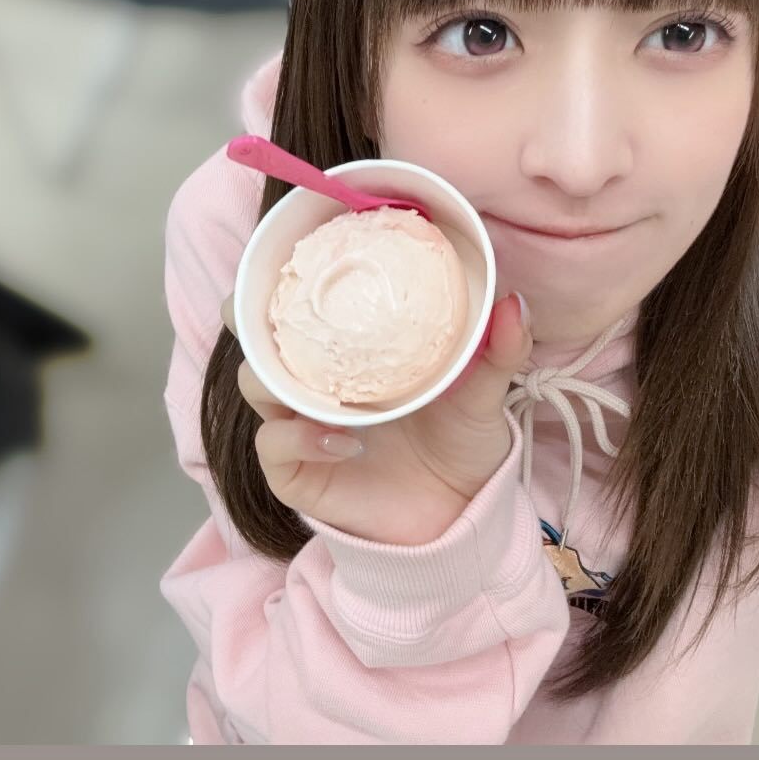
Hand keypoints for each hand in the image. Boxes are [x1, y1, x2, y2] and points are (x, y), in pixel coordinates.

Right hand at [222, 290, 532, 545]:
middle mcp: (312, 378)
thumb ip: (497, 350)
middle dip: (246, 311)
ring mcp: (297, 422)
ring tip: (323, 384)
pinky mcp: (295, 470)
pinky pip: (274, 445)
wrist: (459, 515)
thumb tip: (512, 301)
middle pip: (254, 332)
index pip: (296, 297)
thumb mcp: (483, 393)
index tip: (298, 244)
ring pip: (255, 383)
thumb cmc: (460, 444)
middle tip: (272, 302)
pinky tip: (345, 441)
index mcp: (347, 345)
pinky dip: (300, 437)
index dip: (281, 270)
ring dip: (275, 375)